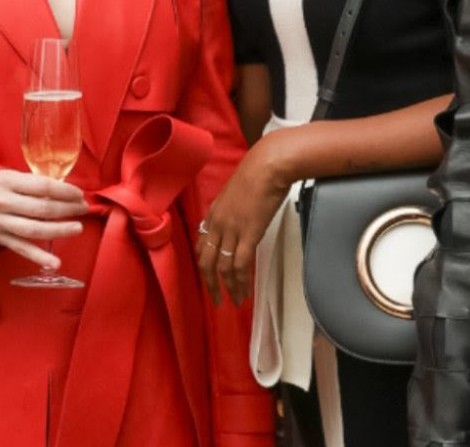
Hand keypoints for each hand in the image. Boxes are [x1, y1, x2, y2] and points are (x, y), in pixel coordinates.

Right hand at [0, 170, 86, 269]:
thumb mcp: (10, 177)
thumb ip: (33, 184)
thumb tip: (65, 192)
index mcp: (7, 181)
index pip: (43, 186)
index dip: (65, 191)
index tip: (79, 194)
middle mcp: (2, 202)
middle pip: (41, 209)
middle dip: (67, 209)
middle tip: (83, 209)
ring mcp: (0, 222)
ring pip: (34, 230)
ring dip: (59, 230)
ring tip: (77, 228)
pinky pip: (22, 249)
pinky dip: (39, 257)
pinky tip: (55, 263)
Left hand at [197, 133, 293, 305]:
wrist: (268, 166)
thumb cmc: (257, 175)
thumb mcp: (236, 194)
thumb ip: (231, 210)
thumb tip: (238, 221)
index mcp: (213, 214)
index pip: (201, 245)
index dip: (205, 265)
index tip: (210, 278)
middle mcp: (217, 224)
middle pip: (206, 261)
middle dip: (211, 284)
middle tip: (217, 300)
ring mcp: (231, 230)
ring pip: (223, 267)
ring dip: (229, 288)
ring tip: (236, 301)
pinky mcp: (248, 234)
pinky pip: (240, 265)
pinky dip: (241, 282)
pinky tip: (245, 292)